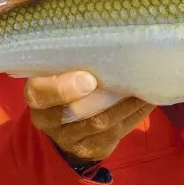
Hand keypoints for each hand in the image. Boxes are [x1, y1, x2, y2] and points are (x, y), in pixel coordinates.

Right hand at [25, 71, 154, 164]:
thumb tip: (105, 35)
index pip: (39, 93)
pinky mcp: (90, 149)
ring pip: (100, 123)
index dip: (62, 88)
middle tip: (128, 81)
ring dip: (126, 104)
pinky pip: (115, 133)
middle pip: (73, 112)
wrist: (64, 124)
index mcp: (36, 95)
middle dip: (104, 98)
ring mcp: (68, 138)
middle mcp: (47, 120)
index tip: (89, 79)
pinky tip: (147, 100)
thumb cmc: (64, 83)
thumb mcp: (57, 70)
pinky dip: (134, 115)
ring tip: (146, 85)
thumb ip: (71, 60)